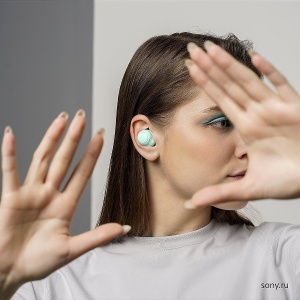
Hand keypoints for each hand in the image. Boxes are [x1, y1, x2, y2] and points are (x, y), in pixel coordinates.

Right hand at [0, 111, 129, 297]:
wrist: (10, 272)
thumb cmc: (38, 262)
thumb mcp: (72, 249)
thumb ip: (98, 236)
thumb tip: (124, 228)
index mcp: (65, 205)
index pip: (82, 173)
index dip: (92, 154)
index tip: (101, 137)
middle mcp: (49, 194)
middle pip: (64, 159)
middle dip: (73, 138)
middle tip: (83, 118)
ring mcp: (30, 193)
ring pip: (42, 159)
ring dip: (51, 138)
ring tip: (61, 119)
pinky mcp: (11, 198)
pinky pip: (9, 172)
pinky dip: (9, 153)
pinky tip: (11, 135)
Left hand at [185, 41, 299, 207]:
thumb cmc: (286, 180)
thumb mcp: (247, 188)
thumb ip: (218, 193)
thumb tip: (189, 203)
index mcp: (246, 127)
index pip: (220, 100)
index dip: (204, 84)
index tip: (187, 69)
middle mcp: (257, 114)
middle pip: (229, 85)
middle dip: (210, 67)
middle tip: (191, 48)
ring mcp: (275, 109)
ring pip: (248, 81)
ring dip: (229, 65)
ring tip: (210, 48)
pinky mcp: (295, 110)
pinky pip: (282, 86)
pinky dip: (270, 72)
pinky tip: (254, 57)